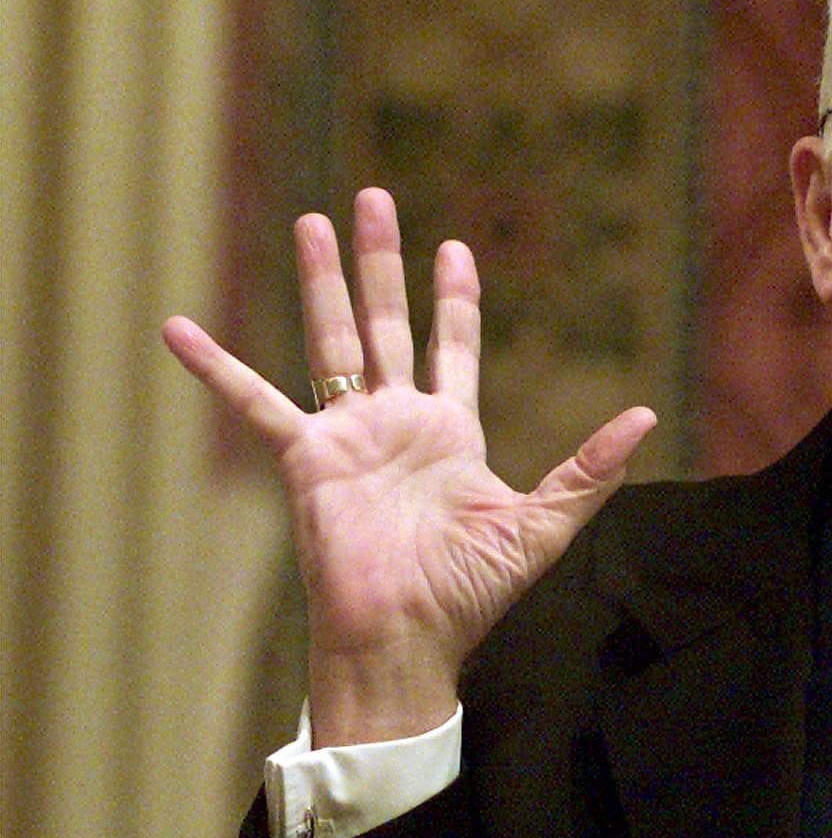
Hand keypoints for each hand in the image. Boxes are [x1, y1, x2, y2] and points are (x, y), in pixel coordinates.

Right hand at [162, 188, 655, 746]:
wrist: (406, 640)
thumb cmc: (470, 594)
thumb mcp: (543, 524)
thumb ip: (589, 468)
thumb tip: (646, 416)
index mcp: (451, 433)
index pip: (453, 348)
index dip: (453, 300)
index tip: (455, 247)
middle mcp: (396, 423)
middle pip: (388, 322)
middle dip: (382, 261)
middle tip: (373, 198)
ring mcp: (348, 436)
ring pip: (332, 338)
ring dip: (322, 280)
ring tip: (311, 219)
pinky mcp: (305, 458)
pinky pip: (254, 402)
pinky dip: (216, 367)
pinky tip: (180, 329)